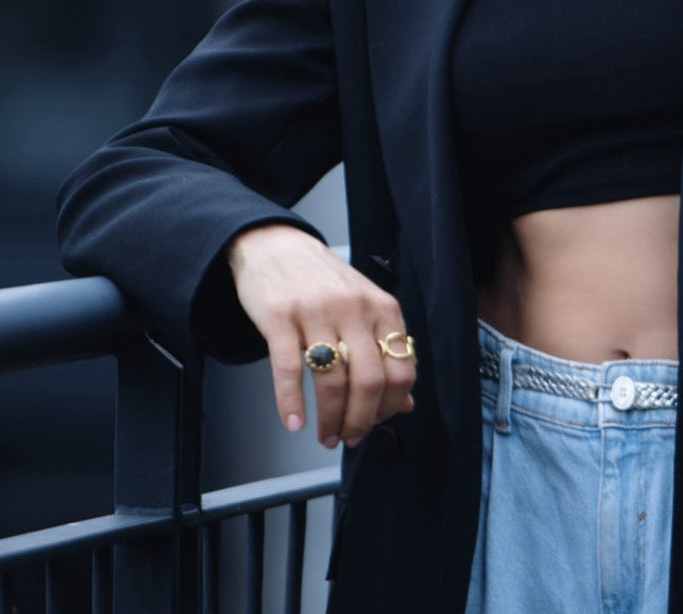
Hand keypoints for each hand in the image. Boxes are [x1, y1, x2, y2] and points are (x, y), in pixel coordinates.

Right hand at [226, 224, 415, 447]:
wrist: (276, 245)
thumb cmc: (323, 279)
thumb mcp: (364, 307)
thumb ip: (386, 351)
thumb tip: (405, 403)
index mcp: (382, 307)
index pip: (402, 369)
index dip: (391, 406)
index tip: (378, 423)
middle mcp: (354, 308)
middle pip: (369, 381)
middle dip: (361, 421)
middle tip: (349, 437)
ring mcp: (317, 311)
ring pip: (332, 381)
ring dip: (330, 419)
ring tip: (325, 435)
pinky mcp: (280, 317)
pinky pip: (289, 369)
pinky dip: (290, 403)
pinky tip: (293, 421)